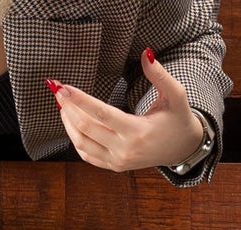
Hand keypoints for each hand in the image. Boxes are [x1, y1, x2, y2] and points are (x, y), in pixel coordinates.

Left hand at [51, 51, 206, 172]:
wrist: (183, 149)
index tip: (62, 87)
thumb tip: (146, 53)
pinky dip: (75, 139)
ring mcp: (119, 161)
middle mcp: (126, 150)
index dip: (79, 99)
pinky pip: (87, 155)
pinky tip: (71, 123)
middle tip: (58, 90)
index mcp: (138, 132)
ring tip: (62, 105)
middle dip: (68, 108)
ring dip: (67, 123)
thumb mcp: (175, 95)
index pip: (102, 114)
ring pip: (82, 143)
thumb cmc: (177, 119)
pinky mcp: (115, 166)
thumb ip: (160, 75)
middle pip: (86, 128)